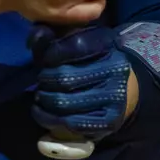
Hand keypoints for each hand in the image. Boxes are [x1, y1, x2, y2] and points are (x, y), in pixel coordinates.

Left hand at [29, 25, 138, 140]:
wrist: (123, 90)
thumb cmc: (89, 62)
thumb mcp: (72, 42)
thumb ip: (50, 37)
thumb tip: (36, 36)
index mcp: (107, 44)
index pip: (73, 45)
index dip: (51, 53)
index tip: (45, 59)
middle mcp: (115, 68)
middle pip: (65, 77)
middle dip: (45, 79)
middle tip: (41, 80)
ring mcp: (114, 96)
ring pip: (64, 102)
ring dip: (44, 99)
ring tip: (40, 95)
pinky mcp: (109, 120)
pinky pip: (70, 123)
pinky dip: (47, 118)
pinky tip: (41, 111)